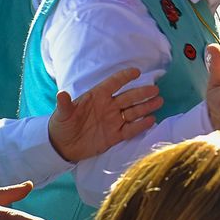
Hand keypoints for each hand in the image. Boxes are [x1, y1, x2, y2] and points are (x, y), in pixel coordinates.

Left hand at [48, 67, 163, 161]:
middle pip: (128, 97)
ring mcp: (113, 121)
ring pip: (133, 112)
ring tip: (159, 101)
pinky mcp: (115, 136)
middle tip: (155, 90)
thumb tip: (61, 94)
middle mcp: (108, 106)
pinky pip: (130, 129)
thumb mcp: (62, 114)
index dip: (124, 77)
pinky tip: (151, 120)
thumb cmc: (62, 125)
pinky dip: (140, 125)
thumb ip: (65, 104)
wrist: (62, 147)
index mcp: (96, 97)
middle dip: (141, 93)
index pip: (113, 84)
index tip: (137, 72)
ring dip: (145, 106)